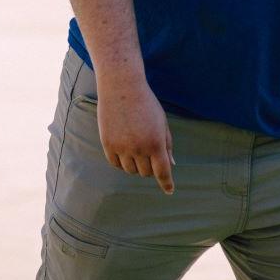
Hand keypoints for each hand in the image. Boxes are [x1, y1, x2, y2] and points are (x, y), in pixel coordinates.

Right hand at [97, 78, 175, 192]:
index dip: (167, 183)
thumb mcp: (162, 122)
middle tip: (148, 152)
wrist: (122, 87)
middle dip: (150, 167)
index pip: (162, 172)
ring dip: (136, 165)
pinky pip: (116, 164)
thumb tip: (171, 164)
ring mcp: (122, 148)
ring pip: (131, 170)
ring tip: (136, 148)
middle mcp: (139, 148)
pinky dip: (122, 162)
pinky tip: (124, 150)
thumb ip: (167, 144)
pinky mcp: (108, 145)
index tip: (169, 191)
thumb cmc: (146, 104)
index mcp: (156, 142)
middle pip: (146, 173)